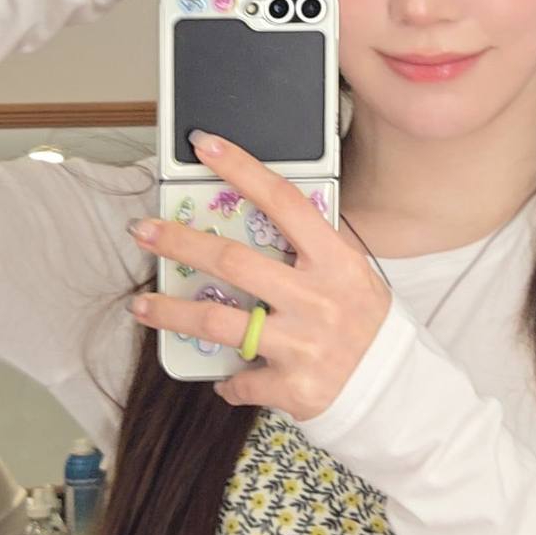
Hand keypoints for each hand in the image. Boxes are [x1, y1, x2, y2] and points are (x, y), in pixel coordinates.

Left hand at [125, 132, 392, 419]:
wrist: (394, 387)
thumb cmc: (366, 323)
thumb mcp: (351, 275)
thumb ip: (311, 251)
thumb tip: (254, 220)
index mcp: (335, 261)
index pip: (284, 202)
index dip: (242, 169)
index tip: (205, 146)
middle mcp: (318, 298)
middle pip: (233, 261)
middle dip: (179, 242)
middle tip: (143, 230)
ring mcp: (303, 344)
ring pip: (219, 322)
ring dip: (171, 312)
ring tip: (142, 305)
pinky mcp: (292, 387)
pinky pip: (239, 379)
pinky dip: (227, 379)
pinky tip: (224, 375)